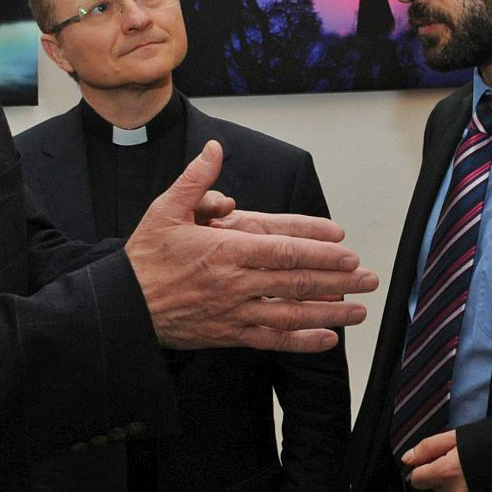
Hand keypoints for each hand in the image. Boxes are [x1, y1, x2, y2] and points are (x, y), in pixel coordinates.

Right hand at [126, 141, 375, 352]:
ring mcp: (234, 312)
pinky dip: (301, 342)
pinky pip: (272, 340)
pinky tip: (326, 340)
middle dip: (338, 280)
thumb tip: (215, 149)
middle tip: (369, 278)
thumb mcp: (165, 209)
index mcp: (224, 249)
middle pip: (296, 281)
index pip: (283, 249)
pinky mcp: (229, 335)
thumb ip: (196, 180)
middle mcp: (235, 283)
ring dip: (330, 313)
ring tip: (360, 310)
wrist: (122, 307)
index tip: (346, 250)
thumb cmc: (145, 258)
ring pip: (291, 314)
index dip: (319, 251)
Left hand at [401, 429, 472, 491]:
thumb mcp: (457, 437)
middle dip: (441, 475)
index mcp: (447, 472)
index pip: (417, 479)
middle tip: (458, 461)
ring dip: (454, 485)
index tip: (435, 460)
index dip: (423, 467)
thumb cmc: (491, 444)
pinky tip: (478, 480)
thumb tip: (407, 459)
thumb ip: (428, 447)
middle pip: (433, 486)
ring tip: (471, 470)